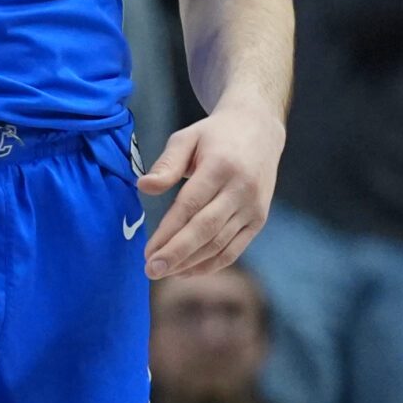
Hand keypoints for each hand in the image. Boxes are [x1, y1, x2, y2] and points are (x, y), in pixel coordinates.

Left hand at [137, 98, 282, 279]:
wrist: (258, 130)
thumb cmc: (214, 136)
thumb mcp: (186, 138)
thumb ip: (166, 164)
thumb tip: (144, 187)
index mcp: (221, 167)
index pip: (190, 206)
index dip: (168, 231)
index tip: (147, 251)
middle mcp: (242, 190)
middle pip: (206, 229)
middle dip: (177, 253)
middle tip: (151, 270)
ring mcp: (254, 208)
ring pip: (221, 243)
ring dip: (192, 262)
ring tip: (164, 272)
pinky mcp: (259, 220)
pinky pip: (235, 248)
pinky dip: (212, 263)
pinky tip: (188, 271)